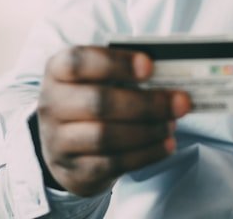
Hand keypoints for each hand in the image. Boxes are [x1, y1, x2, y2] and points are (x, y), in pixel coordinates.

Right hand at [37, 46, 191, 196]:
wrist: (64, 146)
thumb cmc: (90, 100)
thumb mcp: (97, 79)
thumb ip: (125, 73)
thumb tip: (169, 74)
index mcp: (58, 71)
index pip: (80, 62)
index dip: (116, 63)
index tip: (150, 66)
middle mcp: (52, 105)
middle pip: (99, 103)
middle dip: (146, 103)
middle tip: (180, 102)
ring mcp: (59, 141)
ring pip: (106, 136)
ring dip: (148, 130)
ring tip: (172, 124)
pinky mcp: (75, 169)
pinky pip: (113, 163)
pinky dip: (146, 154)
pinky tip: (166, 144)